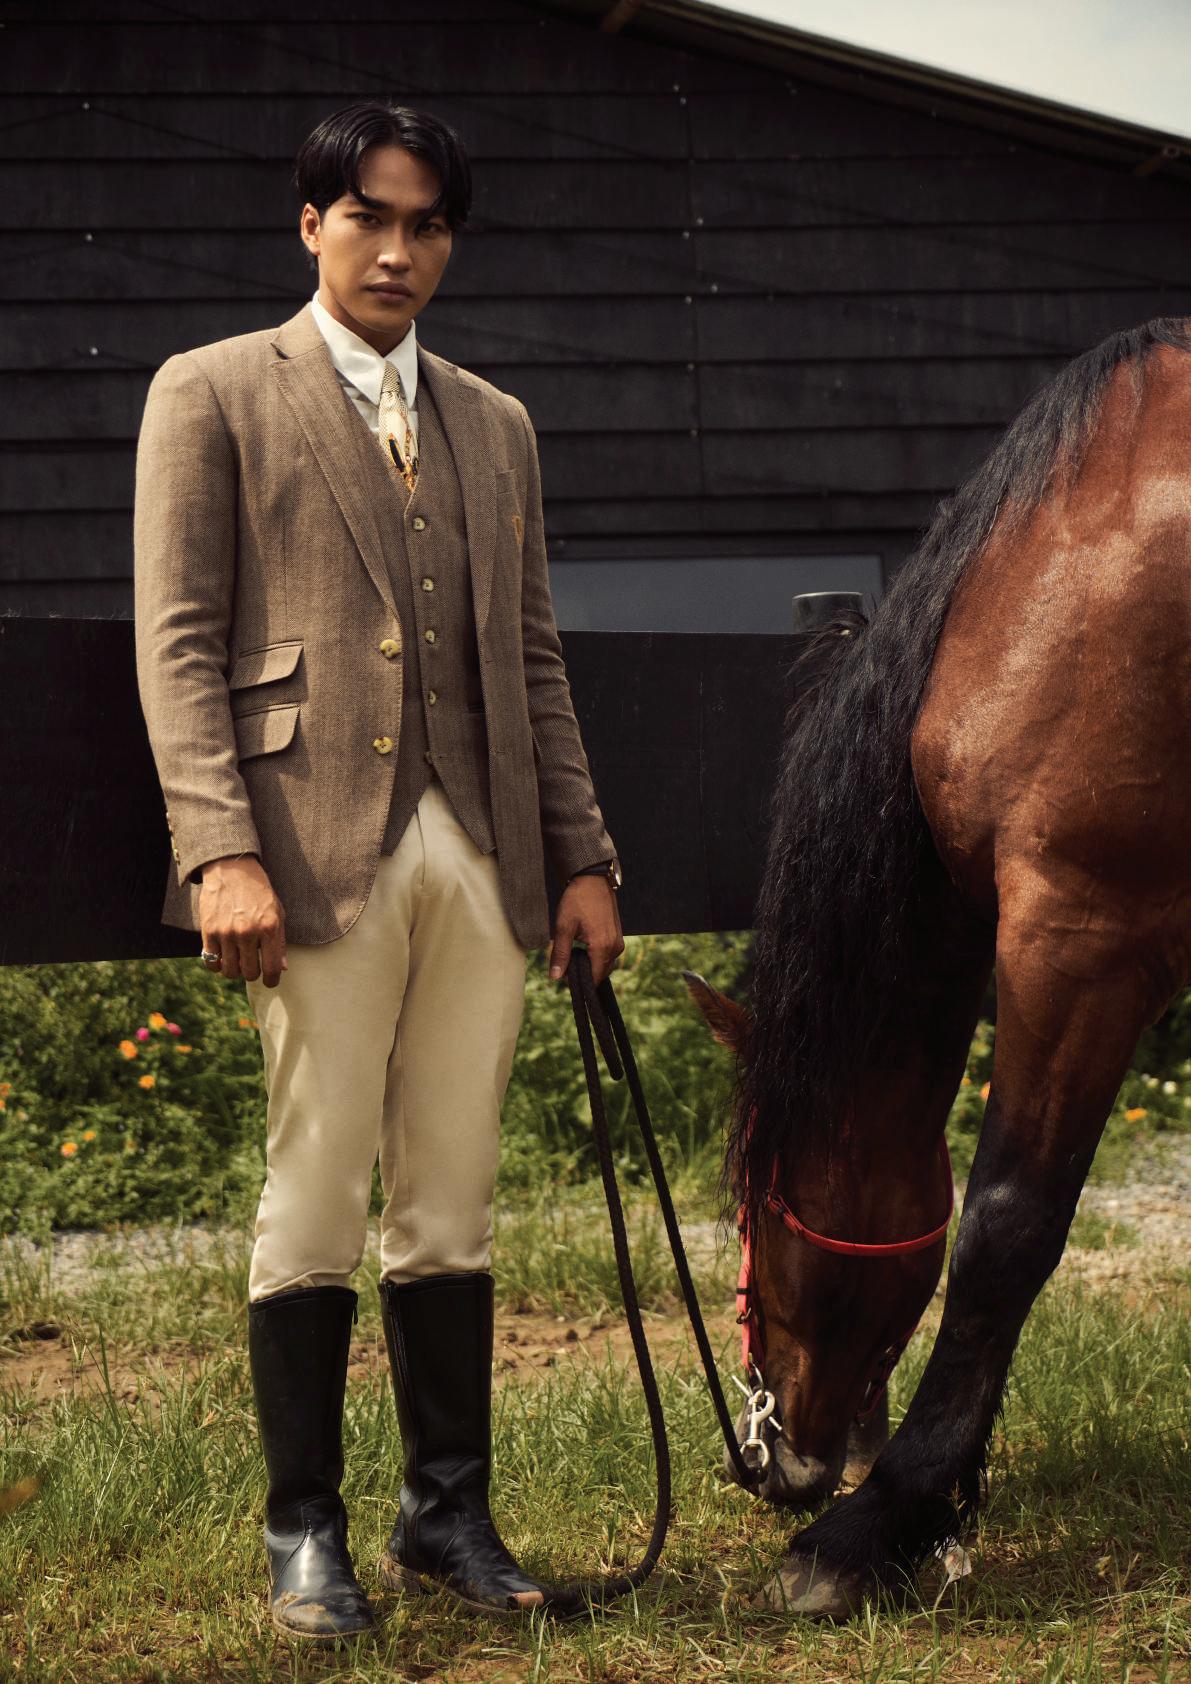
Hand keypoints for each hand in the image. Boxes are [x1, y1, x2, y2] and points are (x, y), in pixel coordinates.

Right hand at [199, 855, 286, 985]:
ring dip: (234, 969)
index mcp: (270, 928)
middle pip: (249, 973)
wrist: (232, 869)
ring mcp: (227, 933)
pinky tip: (222, 956)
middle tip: (251, 964)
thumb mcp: (277, 912)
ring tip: (237, 959)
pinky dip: (216, 964)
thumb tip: (282, 968)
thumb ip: (280, 942)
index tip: (270, 981)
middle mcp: (248, 933)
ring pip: (229, 970)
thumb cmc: (258, 891)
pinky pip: (210, 962)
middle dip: (252, 972)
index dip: (272, 980)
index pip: (272, 968)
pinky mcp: (209, 931)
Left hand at [548, 875, 623, 984]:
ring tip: (574, 951)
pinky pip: (608, 955)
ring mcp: (618, 942)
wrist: (592, 880)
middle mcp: (615, 947)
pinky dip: (596, 956)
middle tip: (566, 961)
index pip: (594, 978)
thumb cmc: (577, 900)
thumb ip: (560, 954)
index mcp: (602, 946)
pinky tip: (583, 946)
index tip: (564, 974)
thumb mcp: (564, 927)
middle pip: (600, 973)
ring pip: (604, 965)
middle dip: (584, 973)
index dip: (578, 980)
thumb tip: (555, 977)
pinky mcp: (618, 936)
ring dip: (590, 964)